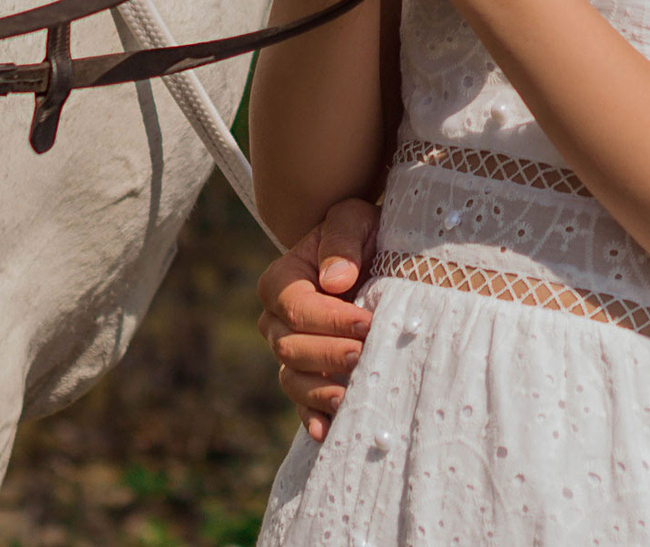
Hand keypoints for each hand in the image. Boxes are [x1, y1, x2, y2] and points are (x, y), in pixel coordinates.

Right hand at [257, 198, 381, 440]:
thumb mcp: (354, 219)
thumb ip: (342, 240)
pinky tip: (326, 431)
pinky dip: (311, 417)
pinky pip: (301, 402)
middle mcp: (276, 320)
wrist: (373, 255)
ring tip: (349, 396)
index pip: (296, 307)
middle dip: (328, 354)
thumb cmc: (362, 233)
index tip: (367, 322)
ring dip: (319, 391)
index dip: (330, 319)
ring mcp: (290, 351)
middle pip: (291, 347)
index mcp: (281, 281)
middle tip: (363, 354)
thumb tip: (335, 280)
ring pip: (292, 379)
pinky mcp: (307, 375)